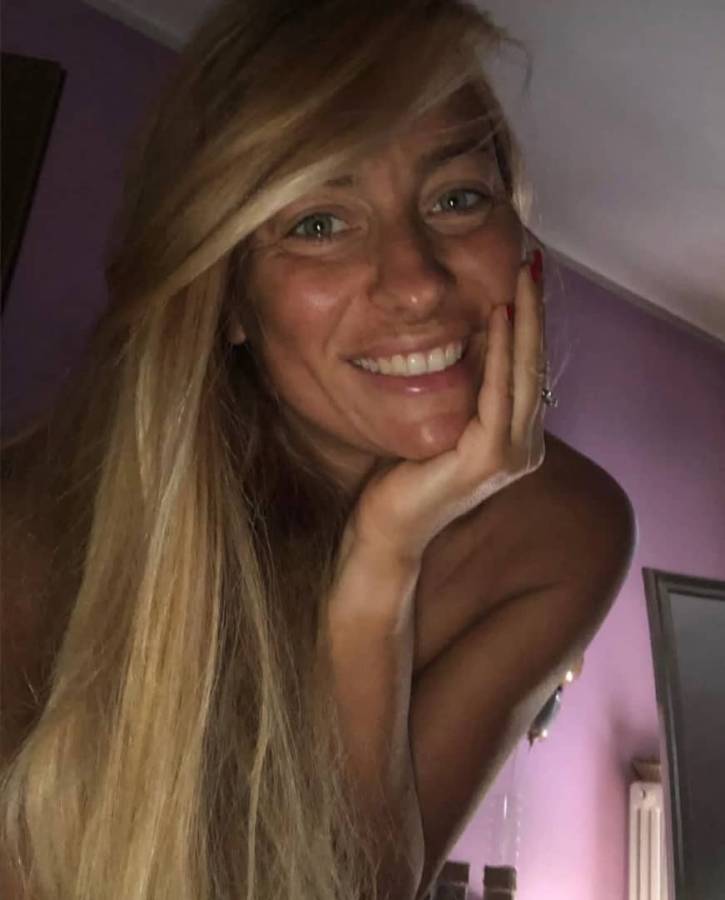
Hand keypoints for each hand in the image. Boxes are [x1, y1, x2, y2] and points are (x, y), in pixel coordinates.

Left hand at [348, 259, 547, 564]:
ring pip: (525, 372)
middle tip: (533, 262)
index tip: (525, 277)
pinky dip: (501, 351)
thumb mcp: (440, 422)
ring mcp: (513, 454)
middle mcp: (524, 445)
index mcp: (515, 437)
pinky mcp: (490, 458)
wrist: (387, 529)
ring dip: (526, 320)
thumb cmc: (405, 477)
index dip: (530, 321)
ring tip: (523, 277)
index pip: (527, 368)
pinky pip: (499, 393)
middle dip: (535, 310)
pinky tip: (498, 316)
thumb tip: (461, 342)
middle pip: (536, 363)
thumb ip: (462, 392)